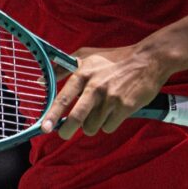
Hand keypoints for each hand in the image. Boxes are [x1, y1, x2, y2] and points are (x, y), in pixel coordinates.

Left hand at [42, 44, 170, 139]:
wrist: (147, 60)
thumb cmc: (114, 58)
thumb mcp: (86, 55)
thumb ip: (62, 67)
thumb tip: (40, 81)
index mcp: (83, 73)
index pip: (63, 97)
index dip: (52, 114)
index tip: (44, 127)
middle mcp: (95, 86)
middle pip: (76, 117)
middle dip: (67, 130)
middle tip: (64, 133)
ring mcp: (111, 98)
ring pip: (92, 126)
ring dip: (92, 124)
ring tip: (99, 112)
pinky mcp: (125, 107)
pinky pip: (108, 127)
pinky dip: (108, 124)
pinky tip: (113, 112)